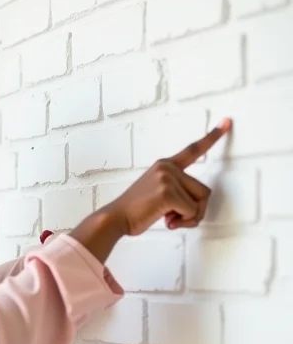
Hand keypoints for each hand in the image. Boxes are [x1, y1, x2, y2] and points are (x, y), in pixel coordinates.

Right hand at [68, 118, 231, 263]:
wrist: (114, 219)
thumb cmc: (135, 211)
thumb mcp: (157, 193)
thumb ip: (177, 192)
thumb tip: (196, 209)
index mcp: (164, 165)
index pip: (193, 150)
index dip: (212, 137)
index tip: (228, 122)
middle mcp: (167, 167)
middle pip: (204, 191)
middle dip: (194, 210)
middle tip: (174, 218)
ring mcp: (167, 178)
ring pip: (200, 202)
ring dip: (189, 217)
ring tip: (168, 219)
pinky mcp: (168, 192)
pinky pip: (191, 211)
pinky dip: (182, 221)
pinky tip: (165, 220)